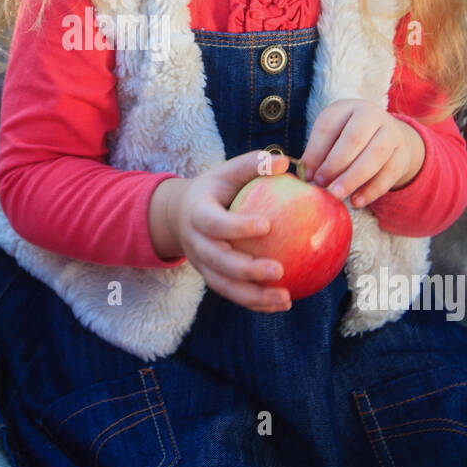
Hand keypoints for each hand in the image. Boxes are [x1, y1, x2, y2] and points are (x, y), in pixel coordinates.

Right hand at [169, 150, 293, 311]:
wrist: (181, 215)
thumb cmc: (214, 190)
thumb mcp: (227, 172)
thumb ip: (253, 164)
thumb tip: (284, 162)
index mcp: (197, 214)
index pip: (215, 223)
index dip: (237, 227)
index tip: (267, 225)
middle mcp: (197, 244)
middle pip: (219, 262)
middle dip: (247, 270)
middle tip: (278, 270)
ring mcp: (202, 265)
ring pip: (226, 286)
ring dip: (254, 296)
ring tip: (286, 299)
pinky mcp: (213, 279)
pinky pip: (234, 295)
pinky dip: (256, 303)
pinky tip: (283, 303)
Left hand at [299, 101, 425, 208]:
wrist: (388, 136)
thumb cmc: (349, 138)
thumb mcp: (332, 136)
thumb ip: (318, 153)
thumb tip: (306, 175)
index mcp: (346, 108)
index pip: (328, 126)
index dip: (315, 151)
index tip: (307, 175)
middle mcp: (371, 115)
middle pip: (354, 138)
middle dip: (335, 164)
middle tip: (321, 184)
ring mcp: (391, 133)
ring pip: (375, 155)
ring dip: (353, 178)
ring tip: (336, 194)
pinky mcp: (403, 154)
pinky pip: (389, 173)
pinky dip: (372, 190)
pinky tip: (356, 201)